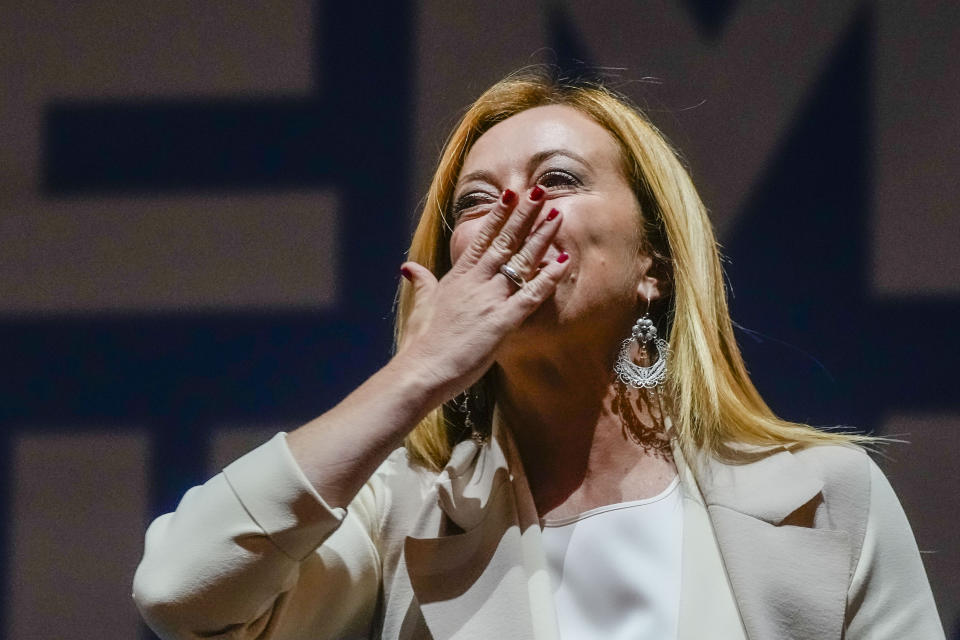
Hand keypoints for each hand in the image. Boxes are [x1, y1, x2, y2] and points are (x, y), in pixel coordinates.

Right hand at [396, 187, 570, 400]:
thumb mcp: (422, 306)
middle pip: (504, 240)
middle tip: (540, 190)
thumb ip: (422, 283)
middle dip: (524, 214)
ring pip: (520, 260)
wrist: (422, 368)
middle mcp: (476, 282)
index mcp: (458, 277)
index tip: (511, 194)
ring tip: (557, 214)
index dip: (498, 215)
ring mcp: (490, 299)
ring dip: (540, 236)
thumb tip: (409, 267)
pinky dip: (549, 277)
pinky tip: (563, 260)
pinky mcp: (502, 321)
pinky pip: (531, 294)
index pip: (481, 238)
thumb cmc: (422, 341)